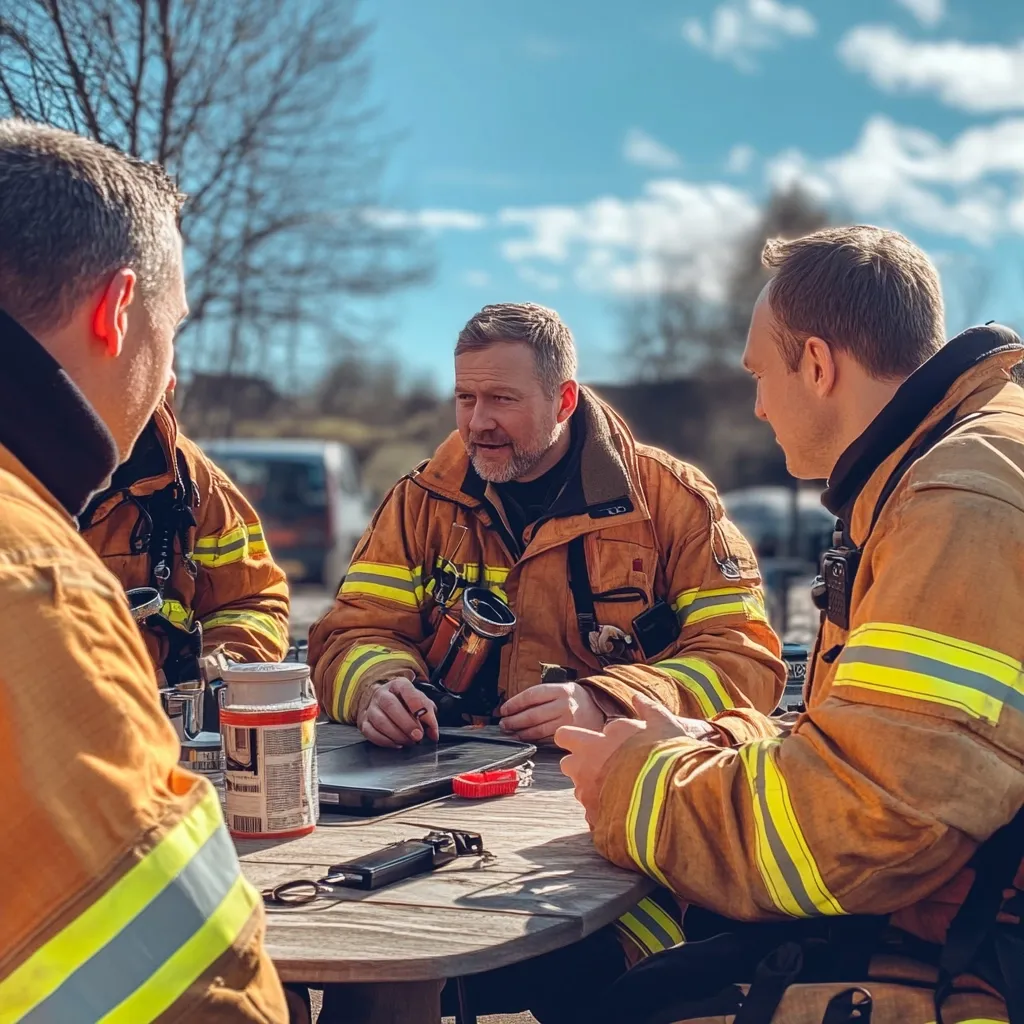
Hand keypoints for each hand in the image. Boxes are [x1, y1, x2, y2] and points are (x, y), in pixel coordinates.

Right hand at [358, 677, 438, 748]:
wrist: (385, 702)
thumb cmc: (406, 703)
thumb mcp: (421, 703)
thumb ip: (429, 715)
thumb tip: (433, 734)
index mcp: (398, 685)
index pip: (406, 690)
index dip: (416, 704)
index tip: (425, 719)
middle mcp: (382, 694)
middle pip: (390, 706)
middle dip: (406, 724)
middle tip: (418, 736)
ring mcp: (371, 708)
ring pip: (380, 721)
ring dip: (397, 735)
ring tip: (409, 741)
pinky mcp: (364, 722)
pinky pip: (371, 733)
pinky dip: (385, 741)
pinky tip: (397, 743)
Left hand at [498, 682, 605, 741]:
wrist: (601, 710)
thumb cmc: (575, 700)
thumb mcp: (562, 690)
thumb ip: (541, 696)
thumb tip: (513, 706)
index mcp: (561, 690)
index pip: (531, 695)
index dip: (514, 703)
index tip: (503, 710)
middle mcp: (566, 705)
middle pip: (533, 714)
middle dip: (514, 720)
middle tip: (504, 724)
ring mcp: (569, 722)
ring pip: (539, 729)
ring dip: (521, 732)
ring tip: (511, 732)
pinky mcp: (571, 736)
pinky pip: (547, 739)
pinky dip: (534, 739)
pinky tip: (526, 738)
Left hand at [556, 693, 719, 825]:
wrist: (674, 794)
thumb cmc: (669, 756)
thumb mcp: (663, 724)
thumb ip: (647, 709)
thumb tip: (636, 696)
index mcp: (597, 740)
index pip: (567, 735)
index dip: (585, 740)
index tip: (603, 744)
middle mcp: (586, 765)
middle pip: (566, 762)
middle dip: (579, 764)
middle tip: (603, 767)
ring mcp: (589, 793)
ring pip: (578, 789)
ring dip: (592, 788)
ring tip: (619, 791)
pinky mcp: (596, 817)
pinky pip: (591, 813)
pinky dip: (604, 811)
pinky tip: (624, 809)